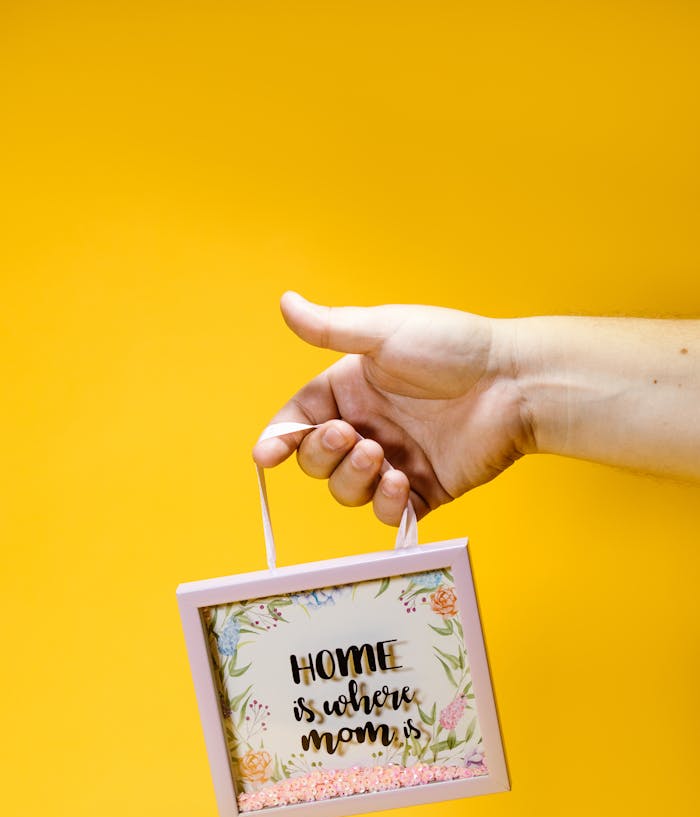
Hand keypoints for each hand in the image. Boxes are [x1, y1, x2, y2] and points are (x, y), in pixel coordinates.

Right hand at [252, 292, 531, 524]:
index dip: (279, 439)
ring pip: (346, 491)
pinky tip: (399, 482)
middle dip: (322, 454)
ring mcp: (394, 461)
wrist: (514, 383)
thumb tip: (285, 303)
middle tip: (350, 436)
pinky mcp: (424, 489)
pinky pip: (388, 513)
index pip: (299, 420)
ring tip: (378, 455)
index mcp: (351, 390)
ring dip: (351, 479)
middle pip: (317, 461)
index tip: (267, 454)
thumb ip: (331, 328)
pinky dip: (385, 504)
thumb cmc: (454, 347)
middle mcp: (368, 427)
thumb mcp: (384, 332)